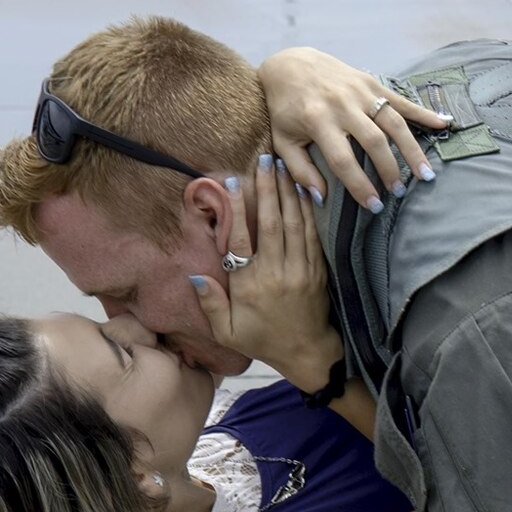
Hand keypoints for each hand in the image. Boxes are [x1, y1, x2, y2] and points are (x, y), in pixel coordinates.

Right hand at [190, 156, 340, 390]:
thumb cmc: (264, 340)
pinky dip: (308, 211)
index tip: (231, 182)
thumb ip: (210, 304)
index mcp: (252, 285)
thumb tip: (193, 277)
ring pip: (295, 224)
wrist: (308, 352)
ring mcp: (302, 270)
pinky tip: (304, 191)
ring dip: (289, 193)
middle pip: (271, 222)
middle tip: (265, 159)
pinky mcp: (318, 270)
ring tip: (284, 166)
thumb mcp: (228, 331)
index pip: (241, 239)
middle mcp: (278, 273)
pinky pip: (313, 235)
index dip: (236, 208)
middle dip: (268, 188)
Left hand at [258, 46, 450, 209]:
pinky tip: (445, 124)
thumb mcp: (283, 140)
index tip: (374, 205)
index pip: (343, 160)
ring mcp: (360, 91)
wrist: (291, 64)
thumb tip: (321, 197)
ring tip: (425, 174)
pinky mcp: (372, 83)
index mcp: (317, 120)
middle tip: (400, 192)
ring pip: (393, 122)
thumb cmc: (286, 108)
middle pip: (374, 141)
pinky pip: (401, 99)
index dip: (360, 185)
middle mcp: (342, 104)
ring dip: (412, 149)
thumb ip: (300, 170)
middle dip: (389, 169)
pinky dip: (424, 113)